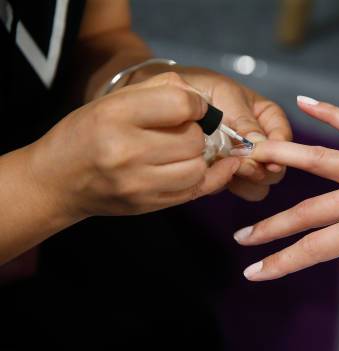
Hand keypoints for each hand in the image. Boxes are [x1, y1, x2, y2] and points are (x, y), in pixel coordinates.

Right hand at [28, 72, 239, 218]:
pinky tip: (212, 167)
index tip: (194, 109)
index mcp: (115, 115)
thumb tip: (202, 100)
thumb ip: (159, 90)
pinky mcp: (147, 205)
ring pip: (197, 167)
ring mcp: (137, 183)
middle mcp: (125, 150)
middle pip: (193, 138)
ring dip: (198, 157)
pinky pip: (195, 191)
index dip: (197, 105)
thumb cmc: (89, 133)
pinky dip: (208, 177)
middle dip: (195, 132)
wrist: (58, 181)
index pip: (180, 104)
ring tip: (183, 152)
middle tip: (182, 132)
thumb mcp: (113, 100)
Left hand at [129, 65, 291, 200]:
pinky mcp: (228, 174)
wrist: (167, 99)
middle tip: (241, 165)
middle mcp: (262, 142)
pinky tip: (213, 173)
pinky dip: (228, 184)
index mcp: (268, 118)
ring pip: (261, 184)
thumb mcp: (224, 96)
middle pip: (277, 167)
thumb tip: (260, 146)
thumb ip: (243, 121)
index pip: (284, 139)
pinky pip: (238, 189)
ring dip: (247, 182)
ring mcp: (246, 161)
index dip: (279, 150)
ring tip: (226, 168)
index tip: (265, 155)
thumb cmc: (199, 88)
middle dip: (262, 169)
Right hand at [233, 97, 338, 327]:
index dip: (283, 262)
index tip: (255, 271)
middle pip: (309, 210)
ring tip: (252, 155)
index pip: (318, 247)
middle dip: (273, 227)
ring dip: (284, 158)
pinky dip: (330, 114)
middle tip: (242, 239)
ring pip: (321, 161)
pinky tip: (305, 102)